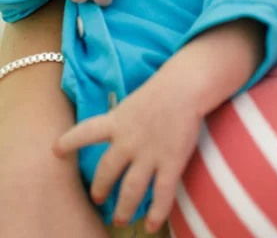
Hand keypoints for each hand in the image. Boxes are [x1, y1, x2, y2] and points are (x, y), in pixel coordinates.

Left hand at [53, 73, 202, 233]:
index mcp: (116, 121)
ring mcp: (148, 154)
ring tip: (120, 219)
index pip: (85, 132)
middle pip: (107, 171)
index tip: (56, 150)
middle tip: (98, 198)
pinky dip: (157, 213)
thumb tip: (118, 131)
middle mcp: (127, 141)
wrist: (185, 88)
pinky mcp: (170, 163)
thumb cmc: (162, 89)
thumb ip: (123, 119)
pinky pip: (162, 194)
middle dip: (101, 188)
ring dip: (124, 208)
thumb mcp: (133, 102)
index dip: (69, 142)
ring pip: (131, 190)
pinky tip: (153, 225)